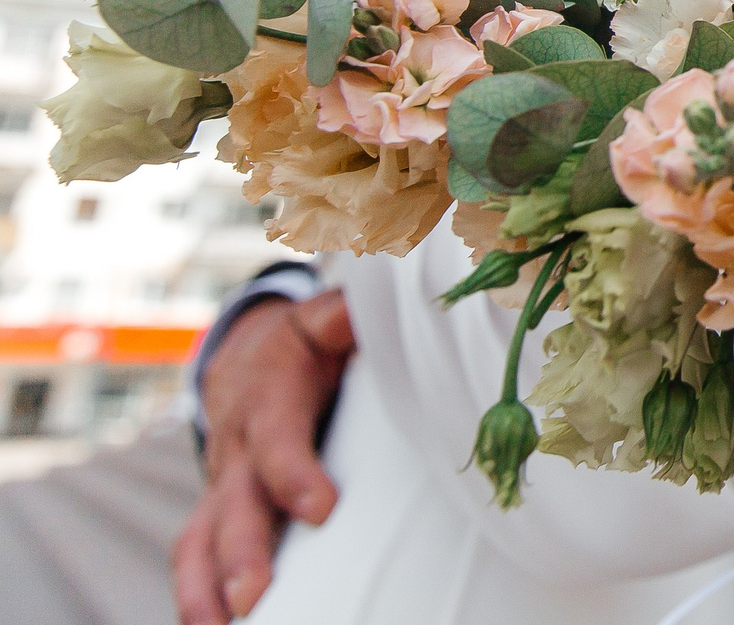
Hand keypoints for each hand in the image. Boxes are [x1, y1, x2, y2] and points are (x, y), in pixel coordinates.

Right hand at [172, 291, 354, 623]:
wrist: (245, 360)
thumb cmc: (300, 348)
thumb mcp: (322, 321)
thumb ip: (345, 317)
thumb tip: (369, 305)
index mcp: (269, 400)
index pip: (277, 438)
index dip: (293, 473)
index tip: (321, 509)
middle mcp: (237, 449)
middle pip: (233, 503)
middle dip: (241, 551)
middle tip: (252, 595)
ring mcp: (221, 486)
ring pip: (199, 539)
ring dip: (203, 589)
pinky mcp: (216, 512)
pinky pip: (195, 555)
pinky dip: (195, 597)